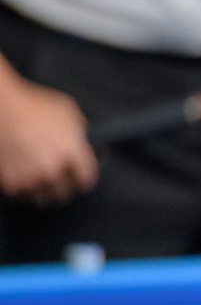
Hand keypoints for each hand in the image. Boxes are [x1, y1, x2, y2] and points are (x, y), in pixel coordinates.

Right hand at [0, 73, 97, 203]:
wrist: (1, 107)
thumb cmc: (34, 106)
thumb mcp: (68, 112)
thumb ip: (80, 131)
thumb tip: (84, 141)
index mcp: (72, 152)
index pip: (87, 180)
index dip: (85, 179)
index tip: (82, 180)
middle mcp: (53, 169)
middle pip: (66, 193)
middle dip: (65, 187)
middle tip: (61, 182)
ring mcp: (30, 177)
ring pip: (44, 199)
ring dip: (45, 193)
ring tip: (43, 185)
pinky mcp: (11, 182)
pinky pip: (22, 195)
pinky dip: (24, 191)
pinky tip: (25, 181)